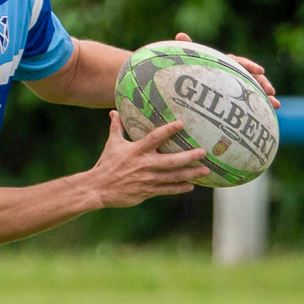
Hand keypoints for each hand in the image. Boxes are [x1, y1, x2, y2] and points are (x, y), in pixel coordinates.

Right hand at [89, 112, 208, 207]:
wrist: (98, 188)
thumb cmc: (106, 164)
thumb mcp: (112, 144)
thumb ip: (116, 127)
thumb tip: (113, 111)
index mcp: (137, 150)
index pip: (155, 138)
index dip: (168, 130)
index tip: (181, 124)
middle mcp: (145, 165)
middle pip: (171, 161)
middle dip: (189, 157)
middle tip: (203, 152)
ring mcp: (148, 179)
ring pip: (173, 177)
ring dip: (191, 174)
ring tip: (205, 171)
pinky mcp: (147, 191)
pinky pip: (167, 190)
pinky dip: (179, 188)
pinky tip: (191, 185)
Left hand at [176, 32, 279, 106]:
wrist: (196, 87)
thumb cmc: (196, 70)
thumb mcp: (193, 60)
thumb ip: (190, 49)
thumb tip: (180, 34)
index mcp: (227, 62)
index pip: (240, 62)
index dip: (250, 66)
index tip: (260, 71)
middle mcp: (237, 72)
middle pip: (253, 76)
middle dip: (263, 83)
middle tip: (270, 91)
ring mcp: (241, 84)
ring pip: (257, 88)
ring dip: (267, 94)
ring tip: (275, 103)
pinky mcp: (243, 95)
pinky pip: (255, 98)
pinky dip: (265, 103)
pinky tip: (274, 109)